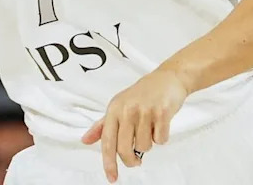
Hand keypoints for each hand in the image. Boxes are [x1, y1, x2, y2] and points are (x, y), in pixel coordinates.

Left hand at [81, 67, 189, 182]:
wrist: (167, 78)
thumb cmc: (142, 94)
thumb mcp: (118, 106)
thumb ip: (102, 125)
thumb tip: (85, 140)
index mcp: (114, 109)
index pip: (107, 141)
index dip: (108, 162)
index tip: (111, 177)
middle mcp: (127, 110)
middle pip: (124, 149)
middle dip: (131, 160)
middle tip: (136, 160)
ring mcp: (144, 111)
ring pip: (144, 147)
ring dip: (149, 144)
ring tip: (149, 130)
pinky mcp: (162, 113)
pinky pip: (160, 140)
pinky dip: (161, 137)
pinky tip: (160, 125)